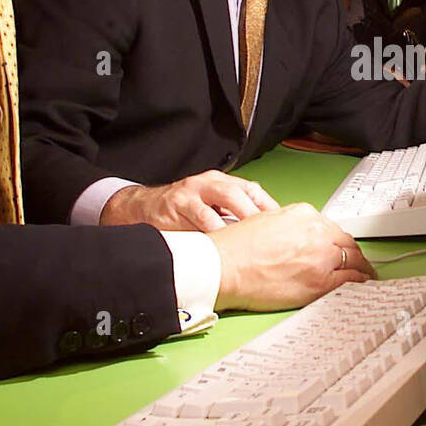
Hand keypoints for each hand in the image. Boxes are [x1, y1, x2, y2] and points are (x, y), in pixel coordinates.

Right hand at [101, 170, 279, 230]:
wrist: (141, 208)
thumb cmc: (182, 211)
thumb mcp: (209, 206)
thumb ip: (232, 215)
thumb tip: (267, 235)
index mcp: (220, 182)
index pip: (251, 189)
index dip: (268, 205)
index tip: (284, 224)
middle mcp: (208, 184)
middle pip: (238, 193)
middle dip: (255, 212)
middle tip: (270, 232)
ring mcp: (191, 193)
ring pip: (220, 202)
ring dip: (237, 221)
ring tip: (251, 239)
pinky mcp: (176, 206)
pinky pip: (198, 218)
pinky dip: (213, 230)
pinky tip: (222, 243)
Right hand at [208, 202, 376, 311]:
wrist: (224, 267)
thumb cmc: (235, 248)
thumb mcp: (266, 220)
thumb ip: (290, 226)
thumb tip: (300, 237)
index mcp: (304, 214)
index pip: (331, 227)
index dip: (338, 241)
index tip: (341, 247)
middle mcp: (317, 232)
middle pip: (347, 242)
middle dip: (355, 253)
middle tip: (359, 261)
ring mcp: (321, 257)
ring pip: (353, 260)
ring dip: (362, 267)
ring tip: (365, 275)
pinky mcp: (320, 281)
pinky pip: (350, 280)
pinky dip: (359, 282)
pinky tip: (360, 286)